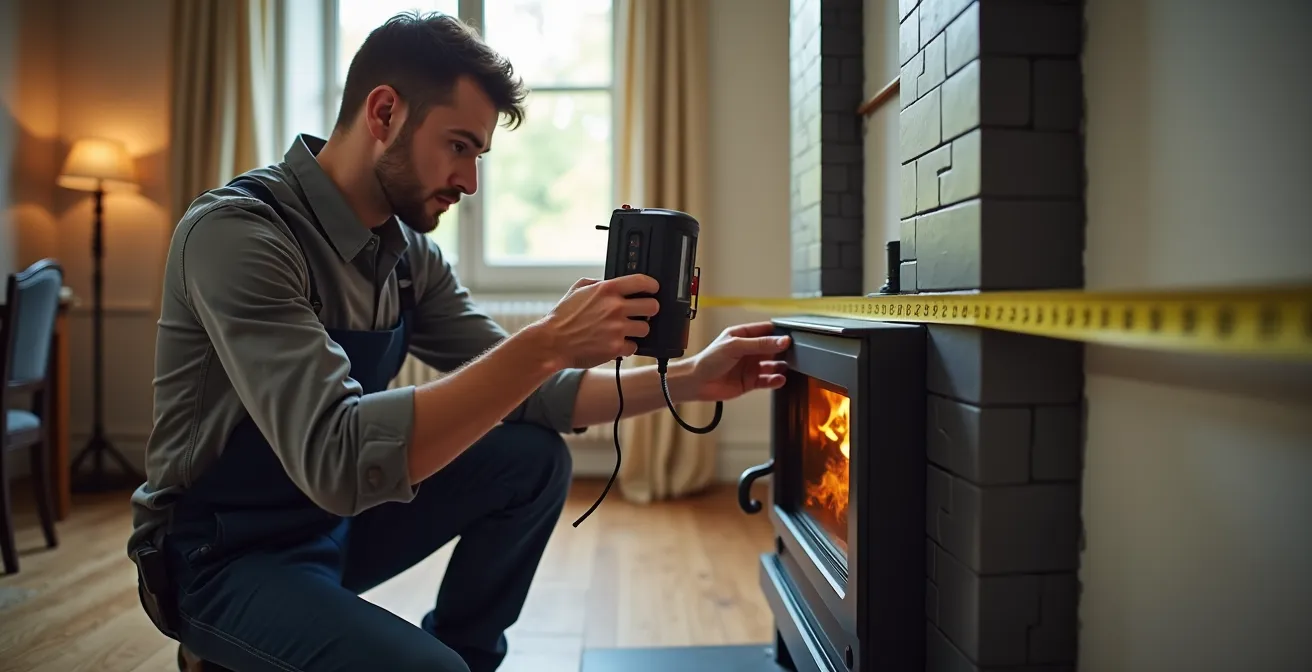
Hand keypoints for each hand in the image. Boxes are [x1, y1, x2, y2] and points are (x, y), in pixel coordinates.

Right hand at [537, 275, 660, 368]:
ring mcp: (617, 328)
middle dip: (649, 310)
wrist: (552, 343)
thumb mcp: (578, 289)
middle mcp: (615, 307)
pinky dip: (627, 347)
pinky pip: (634, 346)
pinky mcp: (615, 347)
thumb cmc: (563, 317)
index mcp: (607, 289)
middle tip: (642, 313)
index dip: (652, 286)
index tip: (653, 289)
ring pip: (646, 328)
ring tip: (625, 331)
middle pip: (652, 306)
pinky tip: (616, 343)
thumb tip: (612, 283)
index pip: (642, 282)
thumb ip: (598, 283)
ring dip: (638, 330)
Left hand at [682, 322, 790, 401]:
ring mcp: (750, 366)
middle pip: (772, 348)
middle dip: (783, 350)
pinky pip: (767, 380)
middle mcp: (748, 350)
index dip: (779, 333)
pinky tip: (779, 378)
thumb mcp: (735, 346)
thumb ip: (760, 344)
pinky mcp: (750, 382)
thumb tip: (782, 340)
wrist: (697, 382)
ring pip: (772, 365)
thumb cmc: (708, 360)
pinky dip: (775, 380)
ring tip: (790, 366)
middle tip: (795, 352)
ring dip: (782, 365)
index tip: (791, 336)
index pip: (766, 331)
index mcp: (743, 336)